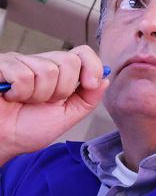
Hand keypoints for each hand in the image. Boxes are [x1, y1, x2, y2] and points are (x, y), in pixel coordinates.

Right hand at [0, 46, 107, 164]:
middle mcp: (39, 63)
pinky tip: (10, 96)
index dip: (91, 66)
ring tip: (24, 101)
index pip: (81, 54)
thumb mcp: (66, 116)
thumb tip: (104, 79)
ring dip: (37, 95)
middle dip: (61, 90)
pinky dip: (19, 92)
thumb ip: (87, 99)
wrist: (2, 141)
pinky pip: (22, 74)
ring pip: (47, 70)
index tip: (89, 84)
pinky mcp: (1, 64)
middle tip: (43, 102)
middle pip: (69, 61)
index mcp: (57, 73)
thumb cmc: (26, 129)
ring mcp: (19, 61)